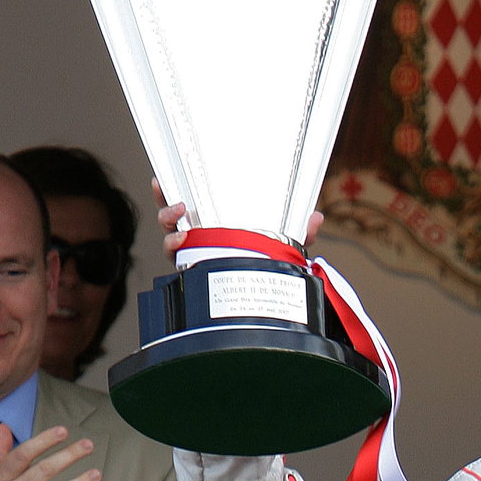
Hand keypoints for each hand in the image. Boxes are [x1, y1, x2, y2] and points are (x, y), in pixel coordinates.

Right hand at [153, 177, 323, 257]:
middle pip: (173, 220)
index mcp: (216, 225)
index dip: (173, 192)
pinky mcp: (196, 274)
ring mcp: (197, 257)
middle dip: (167, 209)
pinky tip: (179, 243)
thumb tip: (316, 217)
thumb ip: (301, 232)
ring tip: (179, 228)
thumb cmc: (271, 264)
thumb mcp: (287, 245)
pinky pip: (178, 263)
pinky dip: (173, 249)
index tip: (164, 179)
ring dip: (169, 228)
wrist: (269, 301)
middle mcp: (202, 239)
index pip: (191, 205)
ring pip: (171, 239)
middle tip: (177, 204)